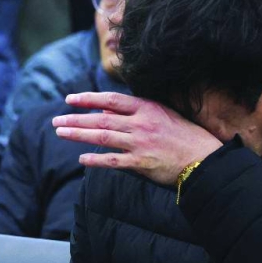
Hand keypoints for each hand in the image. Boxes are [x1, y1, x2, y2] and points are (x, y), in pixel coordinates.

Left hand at [52, 92, 222, 185]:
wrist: (205, 159)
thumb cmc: (183, 137)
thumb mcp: (161, 116)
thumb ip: (132, 113)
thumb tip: (104, 111)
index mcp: (147, 108)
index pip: (111, 99)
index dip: (88, 99)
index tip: (70, 99)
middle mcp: (141, 123)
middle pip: (101, 119)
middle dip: (76, 119)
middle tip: (56, 121)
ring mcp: (140, 143)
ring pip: (102, 137)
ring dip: (79, 135)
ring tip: (60, 133)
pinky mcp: (142, 163)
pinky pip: (113, 161)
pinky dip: (96, 160)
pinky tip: (82, 159)